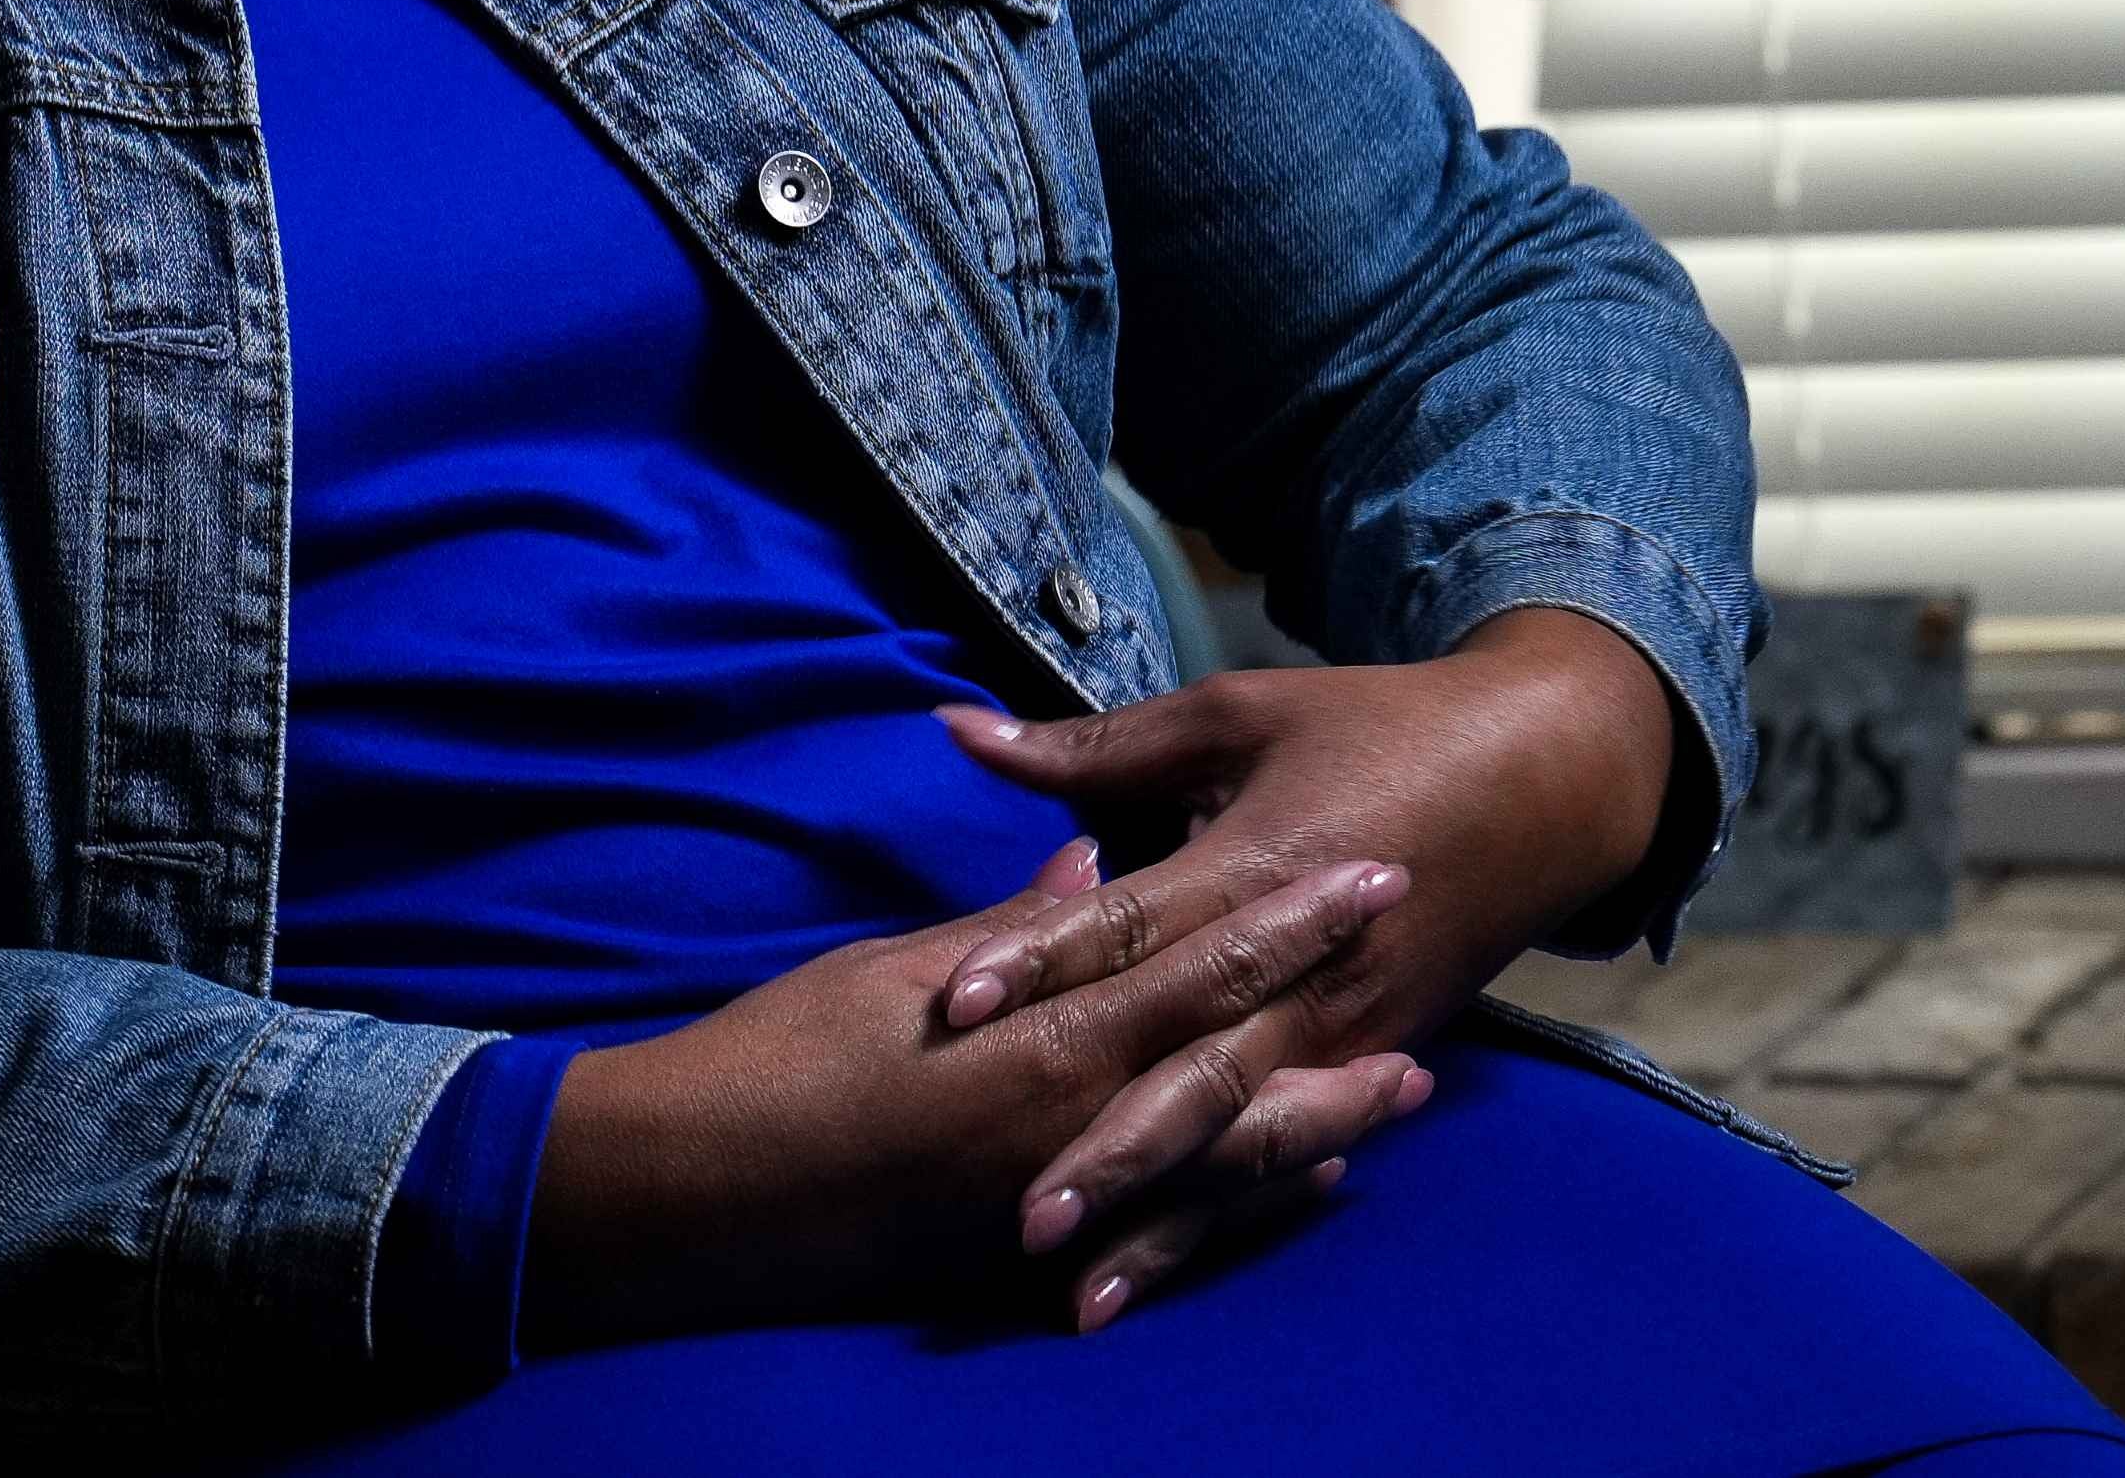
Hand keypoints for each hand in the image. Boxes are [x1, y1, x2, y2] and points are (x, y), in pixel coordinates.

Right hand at [524, 836, 1432, 1346]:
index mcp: (1040, 1031)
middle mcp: (1069, 1121)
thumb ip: (1011, 930)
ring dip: (1319, 1121)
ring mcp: (1059, 1197)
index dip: (1289, 918)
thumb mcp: (899, 971)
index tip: (1369, 872)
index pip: (1196, 959)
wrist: (697, 1188)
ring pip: (1224, 1158)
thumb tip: (1093, 871)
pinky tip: (1300, 1184)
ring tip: (1403, 1089)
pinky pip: (1170, 1227)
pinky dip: (1241, 1201)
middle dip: (1334, 1020)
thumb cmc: (783, 1056)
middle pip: (1238, 1064)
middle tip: (1427, 981)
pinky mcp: (1032, 1252)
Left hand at [916, 609, 1682, 1313]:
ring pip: (1238, 1138)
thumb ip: (1096, 746)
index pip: (1133, 928)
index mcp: (1259, 868)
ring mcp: (1343, 1032)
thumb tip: (956, 731)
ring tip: (1080, 1293)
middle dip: (1109, 1150)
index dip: (1042, 964)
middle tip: (1023, 1215)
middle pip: (1190, 1071)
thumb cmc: (1374, 728)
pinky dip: (1223, 1218)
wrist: (1541, 779)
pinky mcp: (1367, 1062)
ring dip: (1162, 1215)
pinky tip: (1162, 1276)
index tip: (953, 1011)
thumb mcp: (1235, 715)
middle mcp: (1303, 973)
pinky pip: (1284, 1151)